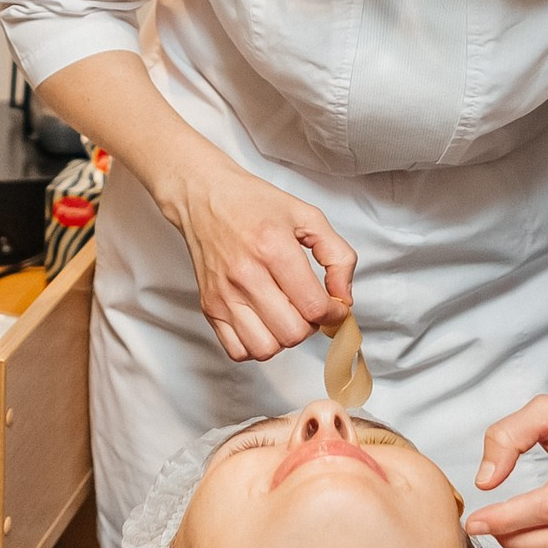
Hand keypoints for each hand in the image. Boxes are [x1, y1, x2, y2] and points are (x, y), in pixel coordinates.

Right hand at [162, 159, 355, 361]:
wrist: (203, 196)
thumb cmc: (253, 203)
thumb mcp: (307, 216)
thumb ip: (338, 256)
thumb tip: (344, 298)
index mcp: (274, 249)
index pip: (314, 306)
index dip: (335, 314)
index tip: (335, 307)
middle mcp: (246, 275)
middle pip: (293, 332)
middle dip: (311, 325)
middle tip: (309, 306)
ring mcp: (224, 295)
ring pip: (266, 349)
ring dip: (284, 338)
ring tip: (286, 315)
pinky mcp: (209, 307)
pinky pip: (238, 351)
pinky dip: (256, 345)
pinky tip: (263, 322)